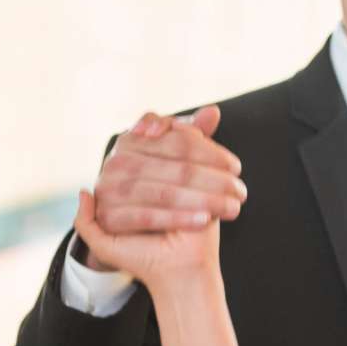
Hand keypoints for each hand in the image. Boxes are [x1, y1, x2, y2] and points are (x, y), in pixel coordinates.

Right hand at [82, 107, 245, 277]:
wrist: (129, 233)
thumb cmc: (157, 187)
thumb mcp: (174, 160)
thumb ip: (191, 136)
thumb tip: (212, 112)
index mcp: (131, 139)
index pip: (177, 141)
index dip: (210, 153)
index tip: (236, 167)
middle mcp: (115, 161)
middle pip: (174, 167)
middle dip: (212, 180)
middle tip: (241, 192)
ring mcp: (107, 188)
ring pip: (162, 192)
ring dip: (201, 200)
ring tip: (230, 208)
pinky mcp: (106, 217)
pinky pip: (147, 216)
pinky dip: (176, 218)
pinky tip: (203, 221)